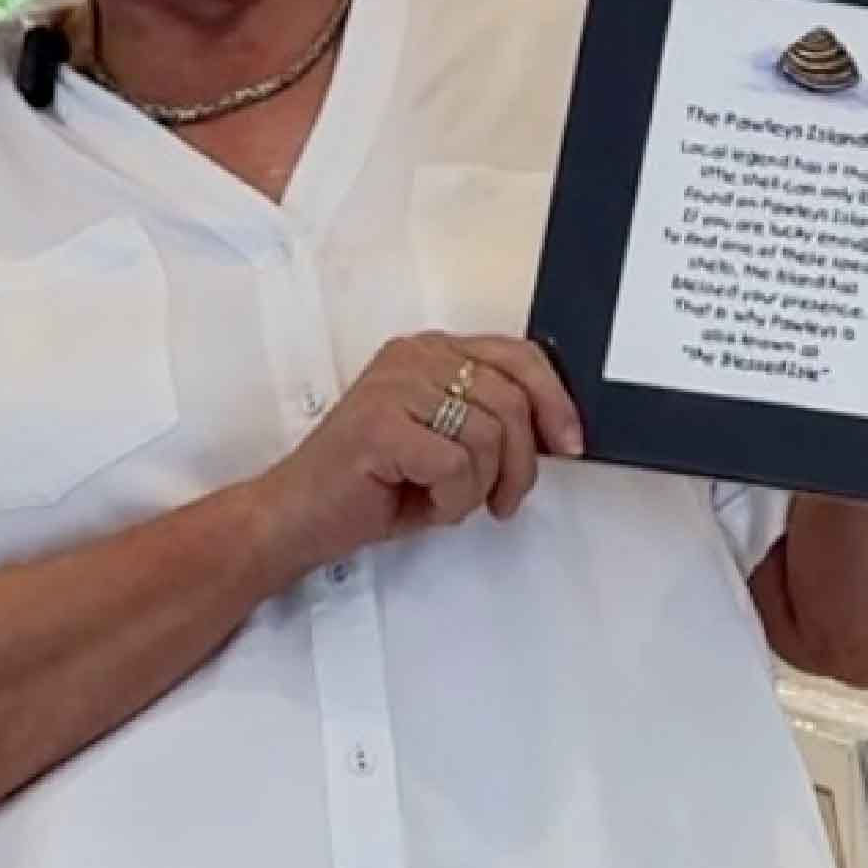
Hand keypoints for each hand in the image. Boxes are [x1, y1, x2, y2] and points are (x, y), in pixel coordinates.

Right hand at [253, 333, 582, 575]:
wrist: (296, 517)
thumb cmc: (371, 484)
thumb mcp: (443, 439)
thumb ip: (489, 418)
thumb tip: (557, 430)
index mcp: (429, 350)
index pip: (518, 356)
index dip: (555, 400)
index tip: (570, 443)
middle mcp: (412, 357)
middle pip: (512, 400)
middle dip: (522, 464)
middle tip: (502, 500)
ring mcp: (393, 388)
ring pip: (489, 437)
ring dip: (478, 488)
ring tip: (446, 501)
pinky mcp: (380, 426)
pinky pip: (456, 467)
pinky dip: (451, 502)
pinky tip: (424, 505)